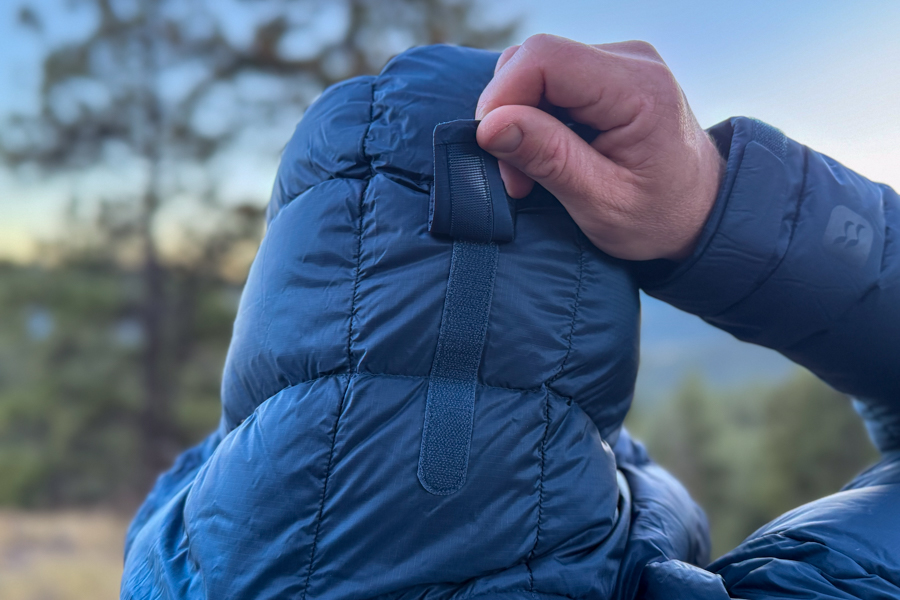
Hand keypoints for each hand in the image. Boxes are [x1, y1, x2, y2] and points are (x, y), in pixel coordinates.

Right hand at [475, 35, 723, 260]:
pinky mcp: (606, 73)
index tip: (492, 148)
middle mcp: (631, 60)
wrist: (701, 212)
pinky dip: (533, 116)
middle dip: (508, 114)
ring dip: (518, 118)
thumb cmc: (660, 216)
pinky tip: (546, 153)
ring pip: (535, 67)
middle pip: (535, 57)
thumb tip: (490, 125)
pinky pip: (549, 79)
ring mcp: (619, 62)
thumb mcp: (602, 202)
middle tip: (516, 176)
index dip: (503, 96)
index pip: (546, 59)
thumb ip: (548, 159)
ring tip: (531, 172)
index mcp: (639, 89)